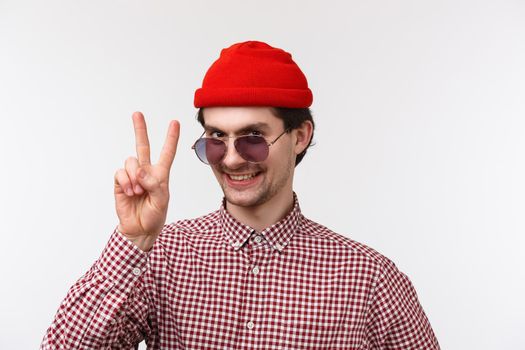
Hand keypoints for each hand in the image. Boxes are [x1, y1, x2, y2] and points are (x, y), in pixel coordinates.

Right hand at [114, 111, 179, 250]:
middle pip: (143, 146)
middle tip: (137, 114)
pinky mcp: (120, 182)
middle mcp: (146, 171)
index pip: (167, 153)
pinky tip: (130, 192)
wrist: (139, 229)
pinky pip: (120, 172)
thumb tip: (139, 171)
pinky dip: (125, 181)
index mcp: (161, 174)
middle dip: (140, 129)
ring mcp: (132, 176)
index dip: (171, 138)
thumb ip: (154, 184)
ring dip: (134, 176)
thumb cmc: (154, 215)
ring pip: (131, 162)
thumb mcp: (161, 201)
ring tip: (137, 191)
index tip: (175, 122)